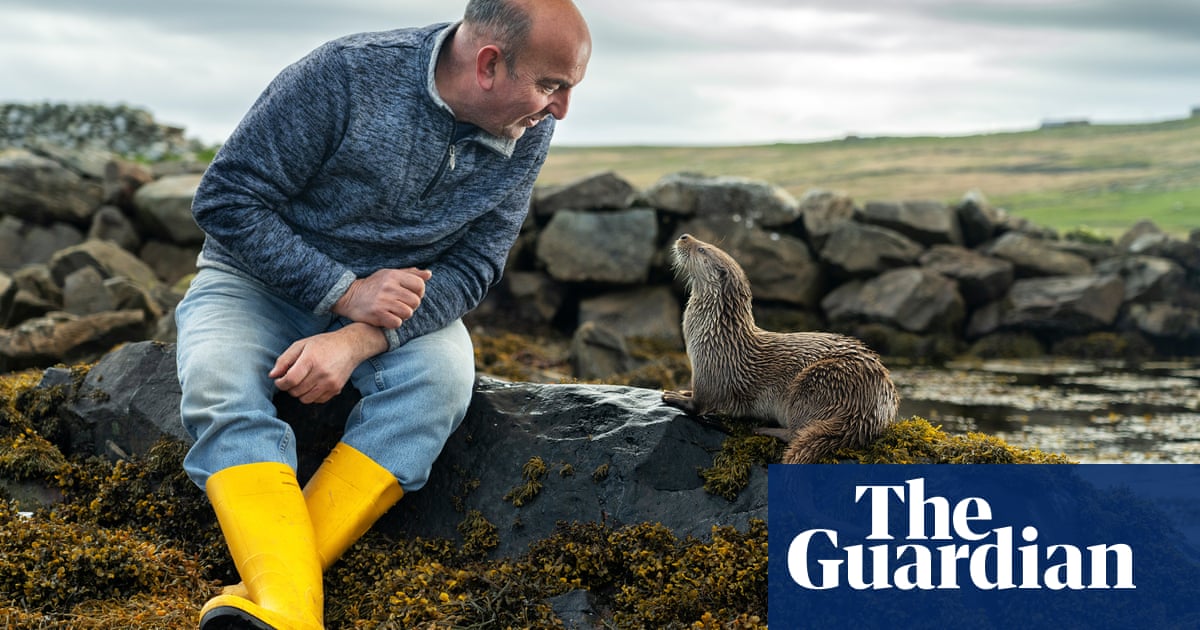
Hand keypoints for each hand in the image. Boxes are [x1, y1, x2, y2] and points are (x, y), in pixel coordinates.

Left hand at [270, 324, 385, 403]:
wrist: (350, 346)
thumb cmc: (324, 344)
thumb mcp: (301, 345)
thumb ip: (284, 360)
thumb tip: (272, 375)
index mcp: (311, 360)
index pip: (290, 380)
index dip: (280, 383)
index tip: (279, 380)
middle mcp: (322, 373)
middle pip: (296, 391)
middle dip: (289, 387)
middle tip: (291, 379)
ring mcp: (330, 383)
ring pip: (305, 399)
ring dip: (299, 393)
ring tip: (302, 382)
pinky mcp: (336, 389)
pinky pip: (317, 401)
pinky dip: (311, 395)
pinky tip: (313, 384)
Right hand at [333, 267, 432, 327]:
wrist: (349, 296)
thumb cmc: (374, 285)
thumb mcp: (390, 274)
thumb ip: (410, 274)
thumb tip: (429, 274)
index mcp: (394, 275)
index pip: (420, 285)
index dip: (419, 292)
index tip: (411, 295)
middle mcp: (389, 287)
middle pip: (416, 301)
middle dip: (411, 305)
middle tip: (401, 305)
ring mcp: (383, 301)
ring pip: (408, 313)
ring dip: (403, 315)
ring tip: (395, 311)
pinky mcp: (377, 314)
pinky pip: (397, 323)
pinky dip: (394, 323)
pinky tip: (388, 318)